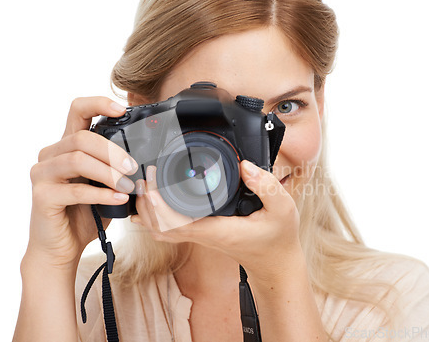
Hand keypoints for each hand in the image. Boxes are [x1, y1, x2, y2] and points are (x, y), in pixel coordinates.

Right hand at [26, 97, 138, 269]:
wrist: (61, 247)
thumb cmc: (83, 214)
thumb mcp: (104, 186)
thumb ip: (114, 169)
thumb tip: (144, 161)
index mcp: (67, 146)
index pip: (77, 111)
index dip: (99, 103)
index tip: (122, 109)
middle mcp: (51, 155)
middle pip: (81, 138)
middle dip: (113, 151)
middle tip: (133, 167)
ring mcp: (43, 175)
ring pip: (78, 160)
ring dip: (108, 173)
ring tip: (128, 186)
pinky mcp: (42, 196)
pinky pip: (75, 190)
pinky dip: (101, 194)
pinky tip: (118, 199)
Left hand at [131, 160, 301, 280]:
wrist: (275, 263)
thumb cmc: (278, 238)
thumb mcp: (283, 209)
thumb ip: (266, 186)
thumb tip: (245, 166)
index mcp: (217, 230)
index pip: (175, 222)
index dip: (157, 203)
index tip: (154, 179)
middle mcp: (203, 235)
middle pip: (158, 226)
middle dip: (145, 202)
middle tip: (146, 175)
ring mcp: (199, 237)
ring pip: (160, 230)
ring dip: (147, 209)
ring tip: (146, 183)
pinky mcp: (200, 234)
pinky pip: (170, 229)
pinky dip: (156, 216)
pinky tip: (152, 201)